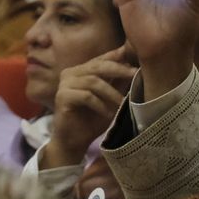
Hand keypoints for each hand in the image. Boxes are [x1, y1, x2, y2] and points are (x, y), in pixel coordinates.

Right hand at [43, 46, 136, 167]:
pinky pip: (86, 96)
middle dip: (119, 69)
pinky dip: (100, 105)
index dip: (118, 57)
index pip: (102, 59)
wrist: (74, 142)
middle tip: (135, 74)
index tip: (136, 58)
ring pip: (93, 81)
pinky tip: (109, 114)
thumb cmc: (93, 120)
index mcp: (82, 70)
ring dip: (111, 93)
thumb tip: (134, 66)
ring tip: (122, 103)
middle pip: (98, 66)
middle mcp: (71, 73)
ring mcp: (65, 84)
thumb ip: (119, 82)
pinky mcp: (62, 97)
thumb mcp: (111, 99)